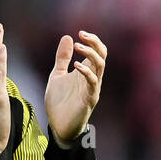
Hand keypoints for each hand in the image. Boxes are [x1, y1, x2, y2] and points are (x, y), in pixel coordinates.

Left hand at [45, 29, 104, 144]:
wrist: (58, 126)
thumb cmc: (59, 102)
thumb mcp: (57, 75)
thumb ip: (62, 58)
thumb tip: (67, 37)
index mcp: (86, 71)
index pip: (98, 51)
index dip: (92, 40)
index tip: (80, 33)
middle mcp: (93, 78)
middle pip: (102, 55)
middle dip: (94, 43)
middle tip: (82, 35)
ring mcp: (93, 88)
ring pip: (100, 66)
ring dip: (90, 54)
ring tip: (78, 46)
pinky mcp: (89, 99)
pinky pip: (93, 82)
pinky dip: (86, 72)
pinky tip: (76, 65)